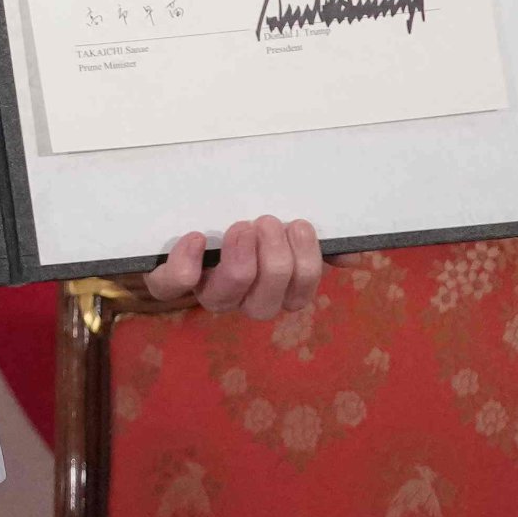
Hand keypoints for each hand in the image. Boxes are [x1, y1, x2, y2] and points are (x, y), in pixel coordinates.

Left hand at [139, 214, 322, 320]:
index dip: (305, 268)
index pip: (297, 298)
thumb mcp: (281, 227)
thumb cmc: (242, 220)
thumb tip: (352, 257)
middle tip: (268, 221)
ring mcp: (201, 290)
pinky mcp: (165, 281)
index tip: (300, 225)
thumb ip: (312, 242)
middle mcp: (238, 297)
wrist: (181, 211)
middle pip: (264, 306)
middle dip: (274, 263)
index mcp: (270, 287)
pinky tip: (196, 238)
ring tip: (241, 226)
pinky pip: (171, 287)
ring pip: (222, 300)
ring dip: (238, 263)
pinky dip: (185, 265)